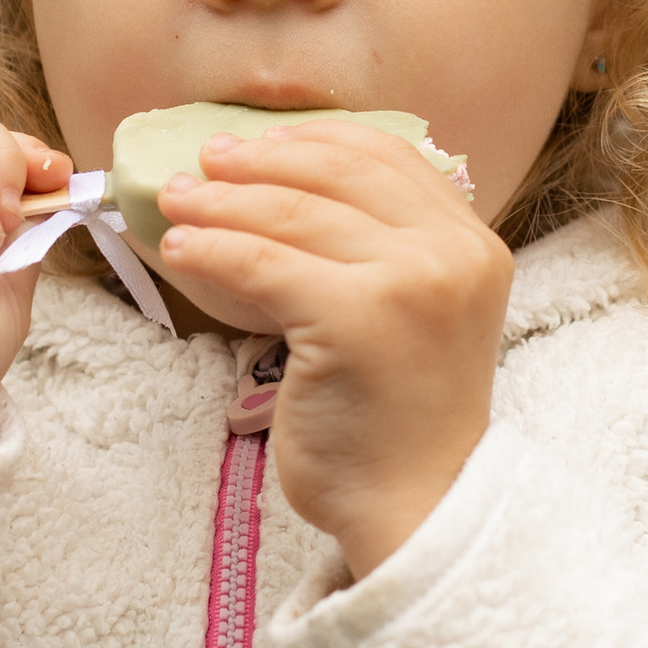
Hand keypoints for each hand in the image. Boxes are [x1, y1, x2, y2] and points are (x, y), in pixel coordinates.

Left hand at [156, 120, 511, 572]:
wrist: (415, 507)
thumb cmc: (398, 420)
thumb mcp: (413, 313)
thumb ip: (383, 252)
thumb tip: (289, 187)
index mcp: (472, 244)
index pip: (387, 156)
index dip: (313, 140)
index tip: (259, 143)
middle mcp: (452, 253)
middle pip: (337, 175)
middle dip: (259, 162)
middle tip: (204, 162)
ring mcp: (411, 281)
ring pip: (293, 214)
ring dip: (221, 202)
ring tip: (175, 202)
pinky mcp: (358, 317)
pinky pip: (263, 264)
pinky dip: (212, 250)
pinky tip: (179, 250)